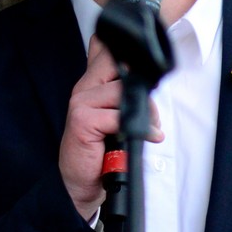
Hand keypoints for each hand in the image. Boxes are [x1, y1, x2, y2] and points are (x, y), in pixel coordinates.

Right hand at [59, 37, 163, 220]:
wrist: (80, 182)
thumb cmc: (100, 152)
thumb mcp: (114, 118)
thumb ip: (123, 96)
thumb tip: (146, 83)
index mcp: (90, 83)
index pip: (103, 49)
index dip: (126, 54)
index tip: (144, 72)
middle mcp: (83, 89)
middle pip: (120, 68)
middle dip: (144, 91)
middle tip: (151, 115)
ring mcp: (80, 103)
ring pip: (123, 91)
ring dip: (145, 111)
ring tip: (149, 128)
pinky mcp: (83, 120)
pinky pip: (119, 115)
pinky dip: (139, 128)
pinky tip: (148, 137)